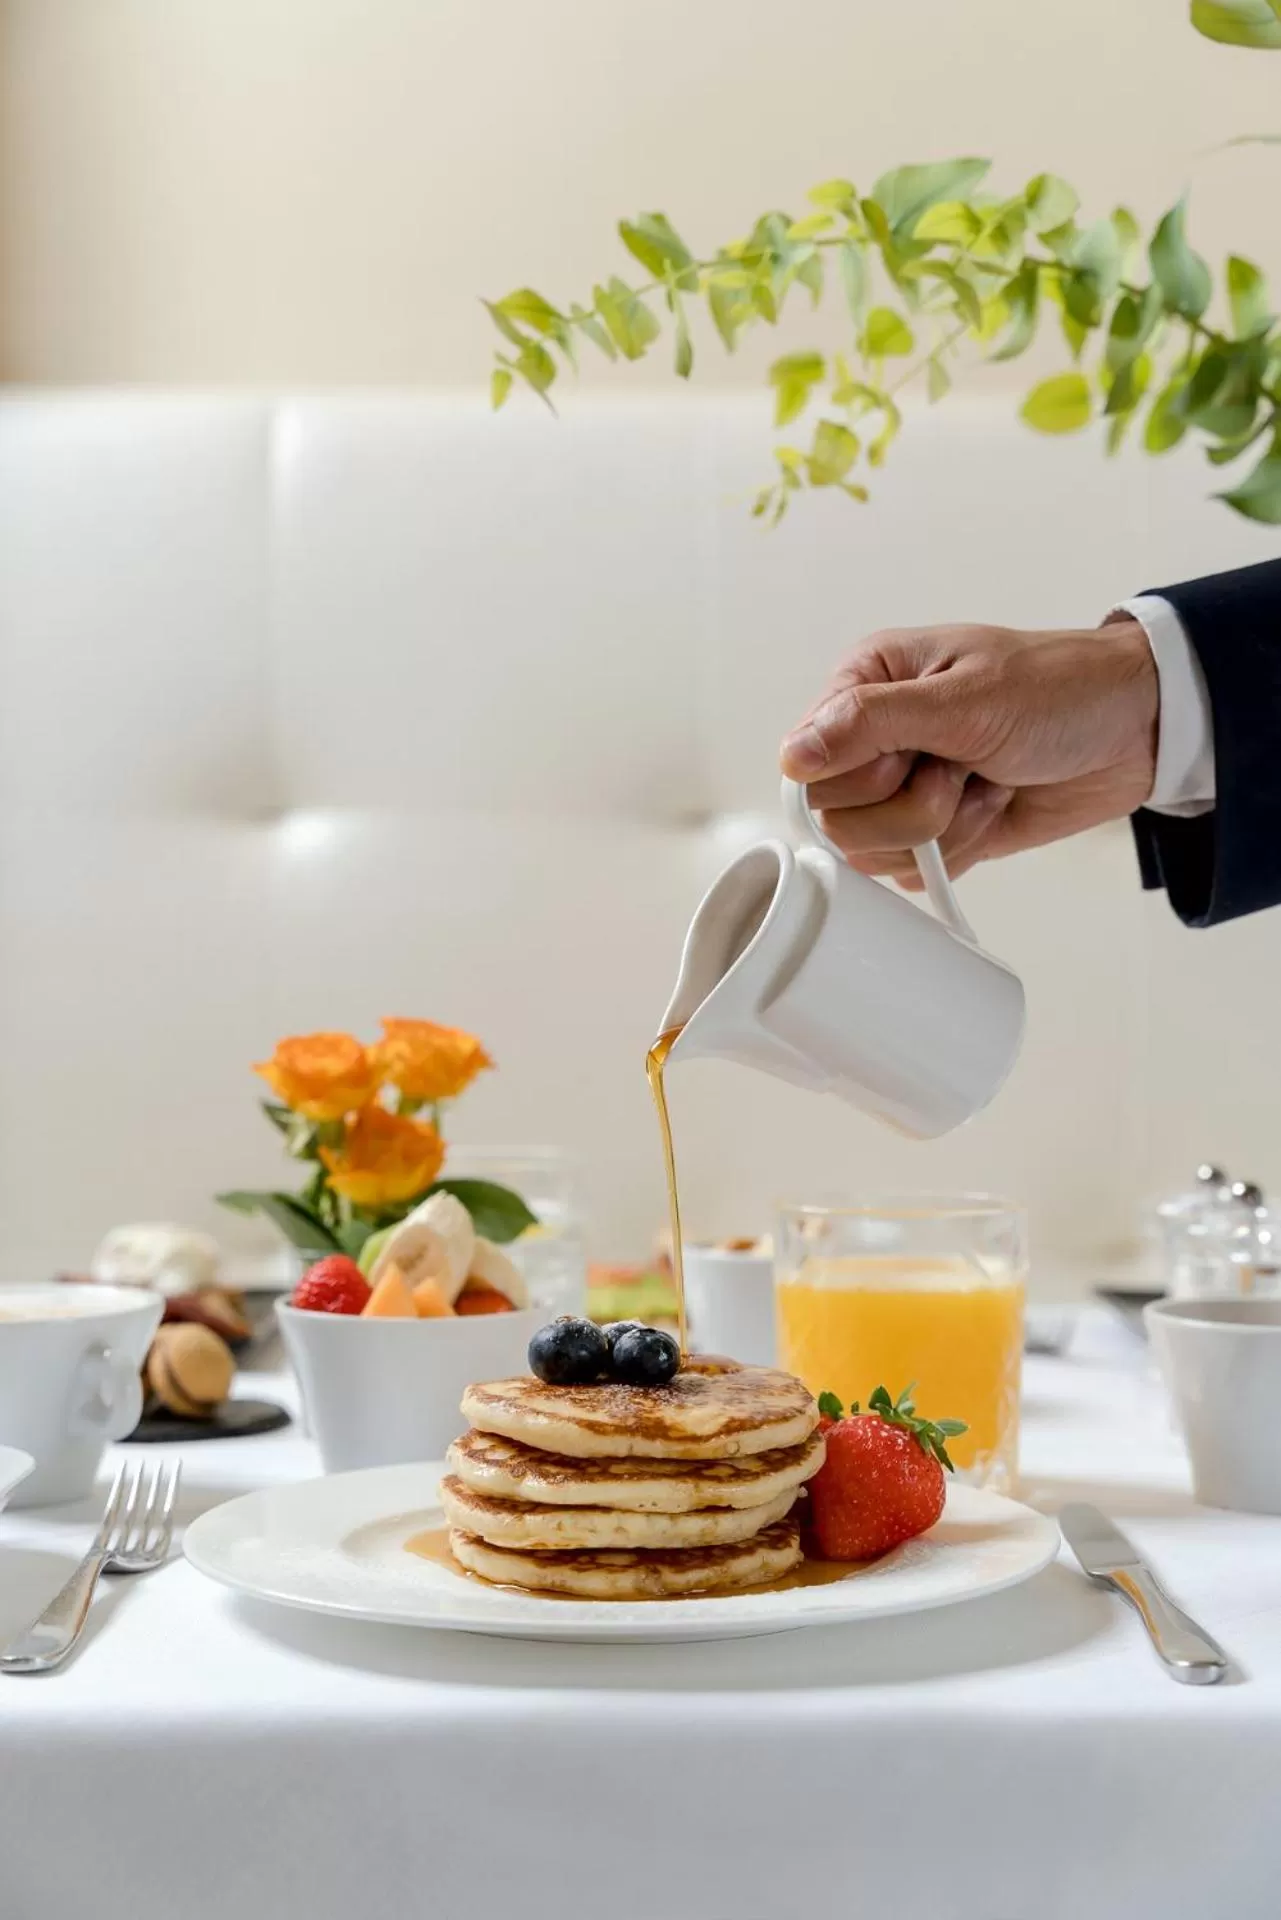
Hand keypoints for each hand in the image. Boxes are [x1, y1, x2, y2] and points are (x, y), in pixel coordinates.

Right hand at [779, 621, 1158, 885]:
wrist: (1136, 731)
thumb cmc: (1059, 690)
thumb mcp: (964, 697)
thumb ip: (870, 722)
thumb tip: (793, 754)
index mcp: (864, 684)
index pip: (808, 766)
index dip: (862, 777)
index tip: (915, 753)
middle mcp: (874, 738)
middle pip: (838, 819)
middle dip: (913, 803)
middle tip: (962, 762)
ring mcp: (903, 788)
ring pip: (877, 853)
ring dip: (945, 825)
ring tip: (985, 779)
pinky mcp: (935, 831)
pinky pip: (914, 871)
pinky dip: (965, 846)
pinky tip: (995, 804)